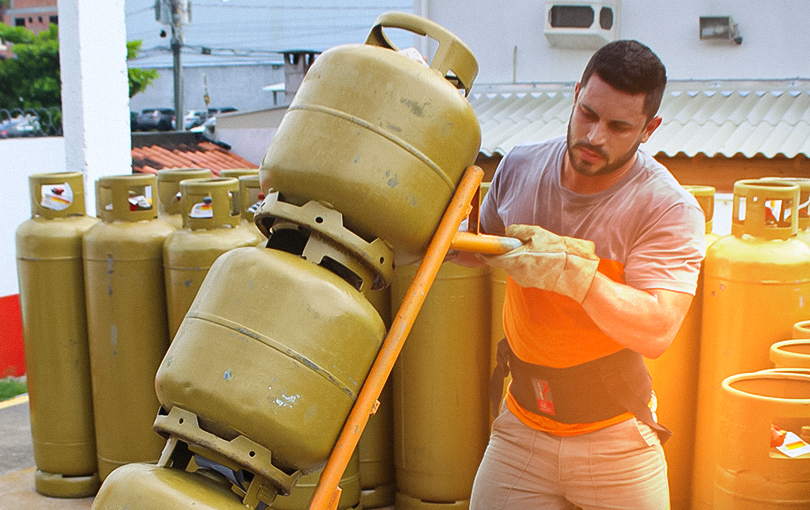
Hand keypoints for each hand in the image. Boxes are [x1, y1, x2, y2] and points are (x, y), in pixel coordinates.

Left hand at [479, 224, 599, 302]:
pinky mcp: (531, 283)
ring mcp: (523, 279)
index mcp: (514, 260)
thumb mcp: (537, 233)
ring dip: (516, 257)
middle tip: (512, 242)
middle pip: (502, 261)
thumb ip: (517, 231)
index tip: (481, 247)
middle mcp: (515, 272)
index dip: (485, 252)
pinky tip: (537, 257)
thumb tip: (507, 232)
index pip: (490, 258)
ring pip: (512, 266)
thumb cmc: (558, 253)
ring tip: (531, 248)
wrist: (575, 274)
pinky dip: (524, 263)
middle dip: (504, 252)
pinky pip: (521, 271)